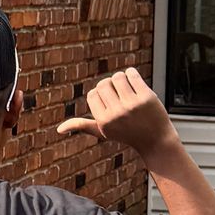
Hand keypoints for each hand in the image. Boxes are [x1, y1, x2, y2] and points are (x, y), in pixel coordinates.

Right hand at [56, 68, 176, 163]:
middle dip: (109, 85)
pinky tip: (132, 79)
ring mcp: (132, 104)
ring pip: (117, 77)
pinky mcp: (147, 97)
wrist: (156, 140)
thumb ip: (82, 126)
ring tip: (125, 86)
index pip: (93, 94)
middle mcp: (117, 113)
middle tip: (118, 93)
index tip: (110, 100)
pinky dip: (131, 73)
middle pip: (103, 84)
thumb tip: (59, 129)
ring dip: (120, 78)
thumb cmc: (127, 135)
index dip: (100, 95)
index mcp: (104, 121)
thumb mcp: (103, 132)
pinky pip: (132, 74)